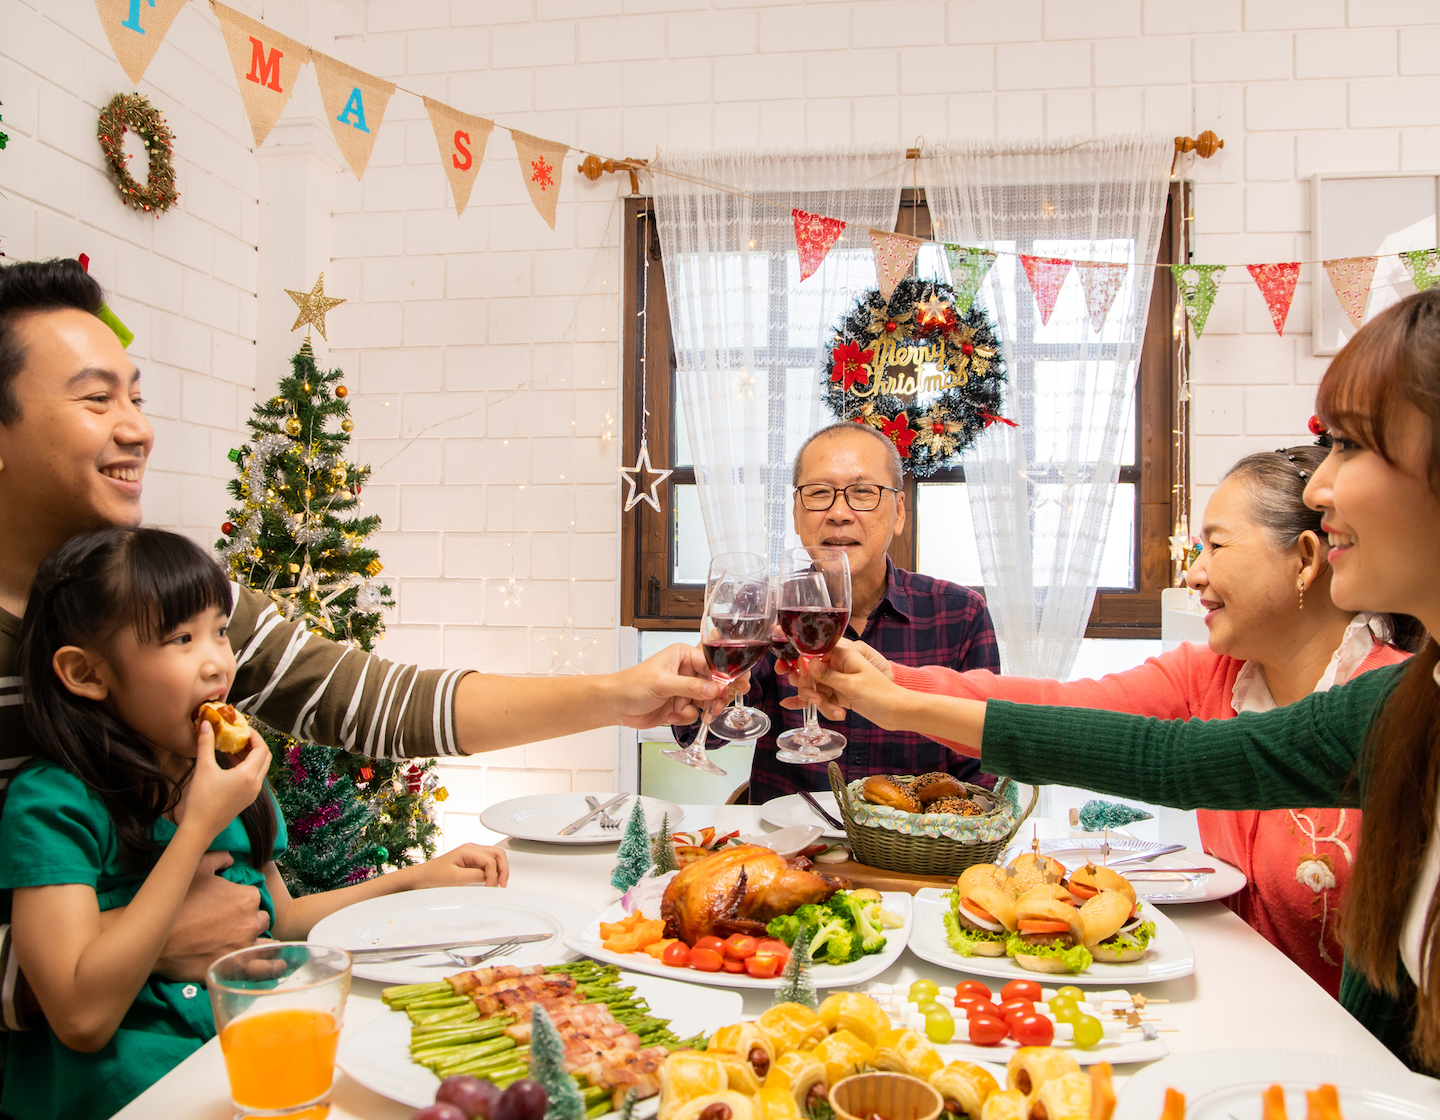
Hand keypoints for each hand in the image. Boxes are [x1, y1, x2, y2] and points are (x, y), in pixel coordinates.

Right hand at [153, 851, 270, 980]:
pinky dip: (272, 966)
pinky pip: (263, 968)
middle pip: (260, 920)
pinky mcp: (236, 966)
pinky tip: (278, 964)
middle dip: (249, 921)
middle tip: (229, 926)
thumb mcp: (197, 868)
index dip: (241, 902)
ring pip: (263, 942)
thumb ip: (220, 858)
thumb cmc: (176, 903)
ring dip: (258, 942)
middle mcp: (252, 921)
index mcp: (247, 896)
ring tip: (248, 944)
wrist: (155, 940)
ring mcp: (246, 945)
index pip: (254, 898)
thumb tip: (231, 859)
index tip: (227, 906)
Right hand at [173, 724, 271, 838]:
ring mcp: (253, 793)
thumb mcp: (203, 768)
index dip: (254, 735)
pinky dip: (247, 767)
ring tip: (234, 746)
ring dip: (250, 756)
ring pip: (260, 768)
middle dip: (255, 744)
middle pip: (265, 757)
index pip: (261, 748)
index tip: (242, 728)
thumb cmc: (202, 799)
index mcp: (249, 775)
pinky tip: (231, 762)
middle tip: (240, 736)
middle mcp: (256, 784)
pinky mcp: (247, 799)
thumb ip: (206, 744)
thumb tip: (206, 724)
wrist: (200, 828)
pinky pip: (253, 778)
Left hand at [403, 845, 509, 888]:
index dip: (493, 875)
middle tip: (502, 884)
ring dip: (500, 869)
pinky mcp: (472, 862)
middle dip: (503, 869)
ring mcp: (473, 855)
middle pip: (498, 854)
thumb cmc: (434, 874)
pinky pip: (489, 864)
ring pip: (495, 857)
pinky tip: (493, 881)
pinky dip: (494, 872)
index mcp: (469, 850)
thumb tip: (489, 877)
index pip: (490, 860)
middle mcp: (473, 849)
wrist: (423, 877)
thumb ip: (475, 875)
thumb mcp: (455, 877)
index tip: (490, 887)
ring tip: (499, 883)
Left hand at [609, 644, 722, 726]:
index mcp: (683, 656)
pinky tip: (673, 715)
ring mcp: (684, 689)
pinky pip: (695, 712)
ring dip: (703, 709)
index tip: (732, 687)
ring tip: (697, 713)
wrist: (616, 706)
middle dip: (716, 696)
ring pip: (707, 700)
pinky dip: (687, 716)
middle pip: (714, 683)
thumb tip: (714, 689)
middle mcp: (686, 671)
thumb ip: (691, 687)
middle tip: (717, 705)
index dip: (723, 676)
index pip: (712, 664)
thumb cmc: (632, 686)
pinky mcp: (680, 705)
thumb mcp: (663, 684)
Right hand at [787, 641, 912, 729]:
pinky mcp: (840, 693)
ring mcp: (839, 680)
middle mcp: (839, 665)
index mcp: (843, 654)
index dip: (800, 663)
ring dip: (820, 702)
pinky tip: (816, 711)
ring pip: (815, 689)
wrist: (898, 712)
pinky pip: (823, 699)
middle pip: (810, 673)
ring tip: (836, 711)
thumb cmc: (881, 695)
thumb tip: (807, 662)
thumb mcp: (851, 685)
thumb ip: (827, 675)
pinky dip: (824, 707)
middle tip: (817, 699)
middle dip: (809, 689)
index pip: (813, 652)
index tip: (791, 672)